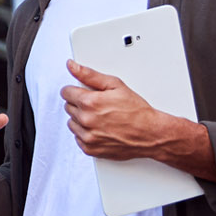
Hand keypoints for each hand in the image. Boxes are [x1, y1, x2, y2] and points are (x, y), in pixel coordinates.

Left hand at [60, 60, 190, 158]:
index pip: (65, 93)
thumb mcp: (115, 85)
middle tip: (97, 104)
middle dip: (79, 104)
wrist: (150, 134)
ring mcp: (87, 136)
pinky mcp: (89, 149)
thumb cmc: (137, 111)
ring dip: (81, 119)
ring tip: (100, 117)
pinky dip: (86, 133)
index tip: (81, 91)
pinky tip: (100, 129)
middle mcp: (86, 120)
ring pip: (72, 123)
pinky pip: (78, 138)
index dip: (74, 90)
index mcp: (90, 103)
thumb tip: (72, 66)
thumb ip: (90, 75)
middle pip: (68, 107)